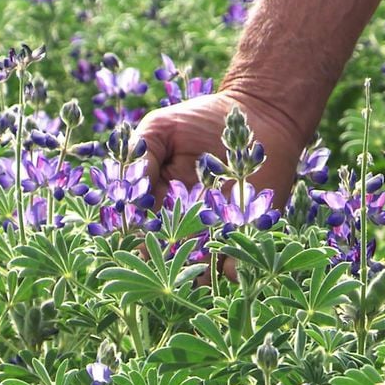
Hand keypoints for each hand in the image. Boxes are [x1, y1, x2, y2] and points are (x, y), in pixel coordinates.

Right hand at [134, 90, 305, 282]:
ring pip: (195, 268)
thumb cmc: (202, 118)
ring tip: (198, 252)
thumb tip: (128, 195)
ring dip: (193, 268)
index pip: (137, 230)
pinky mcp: (244, 236)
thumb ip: (140, 157)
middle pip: (163, 256)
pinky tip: (230, 250)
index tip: (134, 233)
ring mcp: (211, 233)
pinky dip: (230, 266)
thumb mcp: (161, 128)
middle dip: (161, 259)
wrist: (256, 116)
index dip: (132, 236)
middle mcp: (180, 224)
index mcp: (155, 203)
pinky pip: (234, 265)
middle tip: (166, 249)